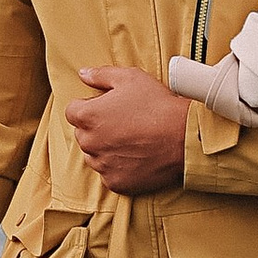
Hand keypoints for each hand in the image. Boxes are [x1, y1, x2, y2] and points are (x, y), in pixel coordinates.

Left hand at [66, 66, 194, 193]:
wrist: (185, 137)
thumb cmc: (157, 105)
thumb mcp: (130, 78)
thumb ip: (100, 75)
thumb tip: (83, 74)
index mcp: (87, 116)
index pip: (73, 111)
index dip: (90, 106)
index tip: (108, 107)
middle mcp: (89, 143)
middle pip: (83, 134)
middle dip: (97, 128)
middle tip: (123, 122)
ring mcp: (102, 165)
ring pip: (94, 155)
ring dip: (105, 148)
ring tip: (131, 139)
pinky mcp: (115, 182)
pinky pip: (109, 174)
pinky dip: (118, 167)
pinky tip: (136, 156)